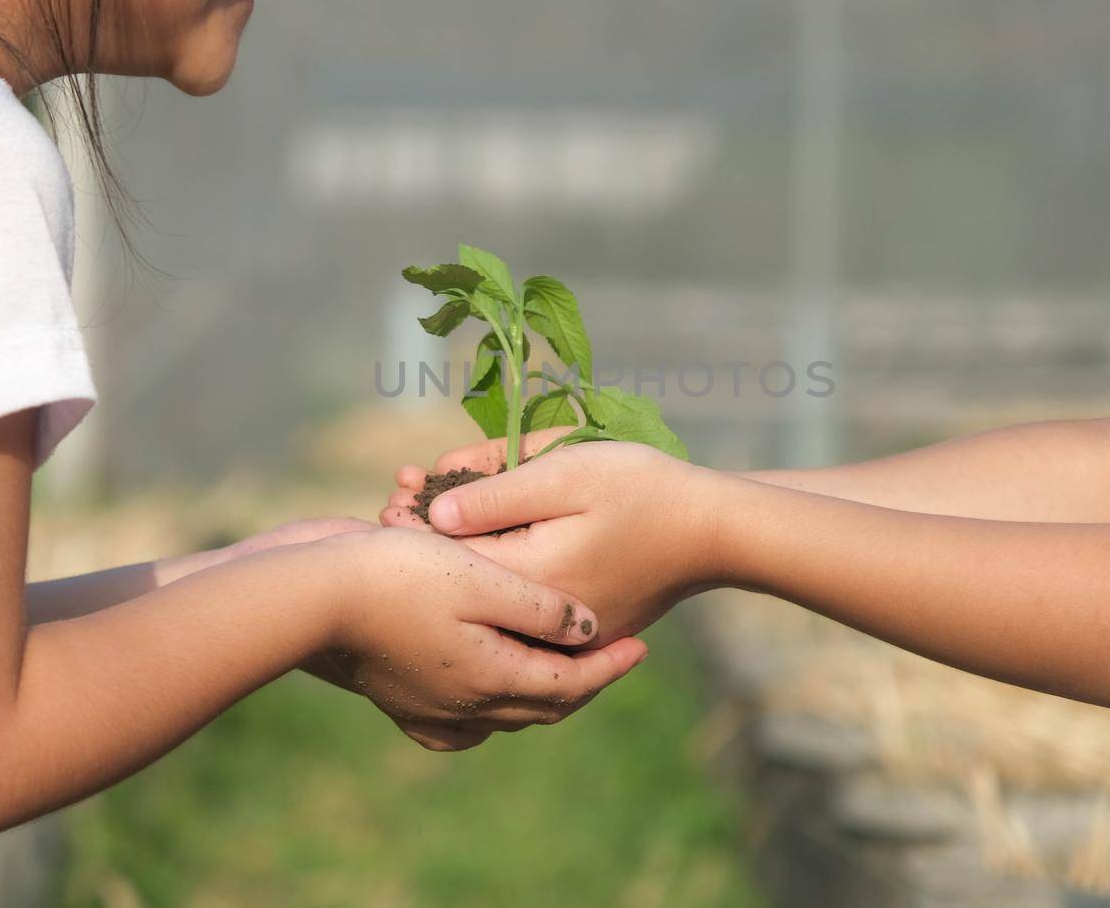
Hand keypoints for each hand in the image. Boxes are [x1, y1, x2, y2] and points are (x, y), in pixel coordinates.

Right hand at [300, 524, 647, 750]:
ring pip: (501, 713)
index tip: (643, 647)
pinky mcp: (396, 696)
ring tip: (557, 664)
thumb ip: (541, 607)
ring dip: (537, 692)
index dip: (611, 667)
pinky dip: (483, 710)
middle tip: (612, 655)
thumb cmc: (396, 573)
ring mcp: (426, 707)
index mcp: (491, 676)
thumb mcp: (480, 578)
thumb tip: (589, 629)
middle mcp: (463, 704)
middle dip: (582, 681)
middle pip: (541, 704)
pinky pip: (454, 723)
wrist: (308, 595)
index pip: (570, 683)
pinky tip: (484, 691)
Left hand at [381, 438, 720, 645]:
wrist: (713, 532)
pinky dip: (497, 573)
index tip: (396, 489)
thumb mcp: (566, 474)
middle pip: (465, 579)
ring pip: (491, 595)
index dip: (416, 520)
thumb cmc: (642, 489)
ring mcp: (561, 635)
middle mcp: (539, 622)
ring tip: (431, 508)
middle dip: (429, 534)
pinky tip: (483, 540)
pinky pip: (521, 609)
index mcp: (531, 580)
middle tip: (400, 494)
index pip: (452, 557)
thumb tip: (436, 514)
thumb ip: (499, 495)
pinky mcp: (579, 632)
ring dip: (460, 552)